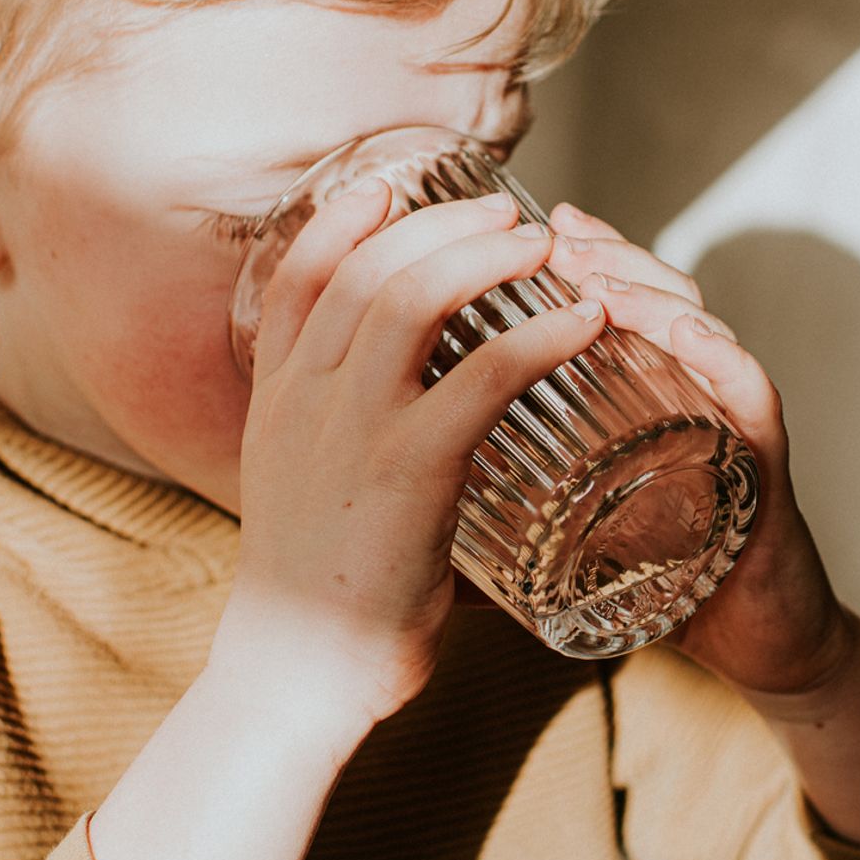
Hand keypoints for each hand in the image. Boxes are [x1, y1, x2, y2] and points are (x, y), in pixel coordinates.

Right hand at [224, 183, 607, 727]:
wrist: (296, 674)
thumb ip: (341, 446)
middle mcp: (305, 399)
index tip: (392, 185)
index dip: (344, 219)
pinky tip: (584, 323)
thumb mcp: (303, 497)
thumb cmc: (319, 598)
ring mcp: (352, 430)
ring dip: (486, 257)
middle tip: (506, 212)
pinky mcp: (408, 471)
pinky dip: (540, 337)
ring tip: (545, 246)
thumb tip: (407, 427)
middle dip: (441, 222)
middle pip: (369, 267)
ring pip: (414, 298)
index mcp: (275, 401)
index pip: (298, 278)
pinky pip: (483, 376)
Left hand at [543, 201, 858, 704]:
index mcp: (641, 397)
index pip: (608, 302)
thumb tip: (411, 523)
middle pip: (650, 294)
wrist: (748, 646)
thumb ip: (501, 520)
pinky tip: (692, 337)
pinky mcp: (768, 467)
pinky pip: (754, 400)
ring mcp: (730, 421)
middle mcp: (689, 391)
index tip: (509, 224)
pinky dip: (727, 363)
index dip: (572, 256)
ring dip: (650, 295)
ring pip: (700, 329)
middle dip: (600, 256)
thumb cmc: (660, 585)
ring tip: (602, 276)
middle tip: (548, 235)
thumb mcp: (567, 541)